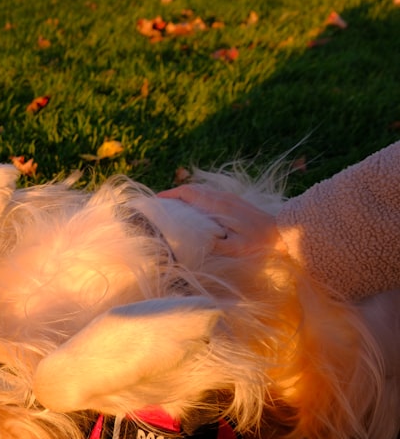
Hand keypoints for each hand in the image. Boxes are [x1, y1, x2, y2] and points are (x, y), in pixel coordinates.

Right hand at [158, 186, 287, 257]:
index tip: (154, 202)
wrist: (284, 231)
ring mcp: (228, 197)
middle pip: (190, 190)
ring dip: (183, 198)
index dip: (169, 195)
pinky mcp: (233, 201)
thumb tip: (188, 244)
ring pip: (199, 191)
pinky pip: (207, 195)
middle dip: (172, 196)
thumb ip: (212, 244)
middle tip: (158, 208)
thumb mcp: (234, 248)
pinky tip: (193, 213)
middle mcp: (220, 197)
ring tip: (171, 210)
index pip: (187, 193)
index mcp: (217, 205)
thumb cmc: (259, 241)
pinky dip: (194, 200)